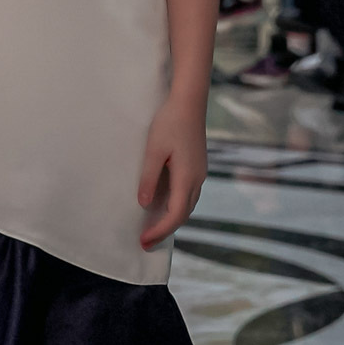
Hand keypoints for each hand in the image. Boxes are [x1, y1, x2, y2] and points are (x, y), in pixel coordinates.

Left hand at [137, 97, 206, 249]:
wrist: (189, 102)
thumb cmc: (169, 123)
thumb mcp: (153, 151)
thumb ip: (149, 178)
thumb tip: (144, 204)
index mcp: (187, 178)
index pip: (175, 215)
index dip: (160, 231)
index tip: (144, 241)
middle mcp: (197, 180)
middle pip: (183, 214)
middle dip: (165, 230)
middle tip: (145, 242)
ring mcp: (200, 173)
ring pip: (187, 205)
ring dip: (171, 220)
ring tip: (153, 229)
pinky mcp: (197, 167)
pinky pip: (188, 195)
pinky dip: (176, 207)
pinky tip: (163, 206)